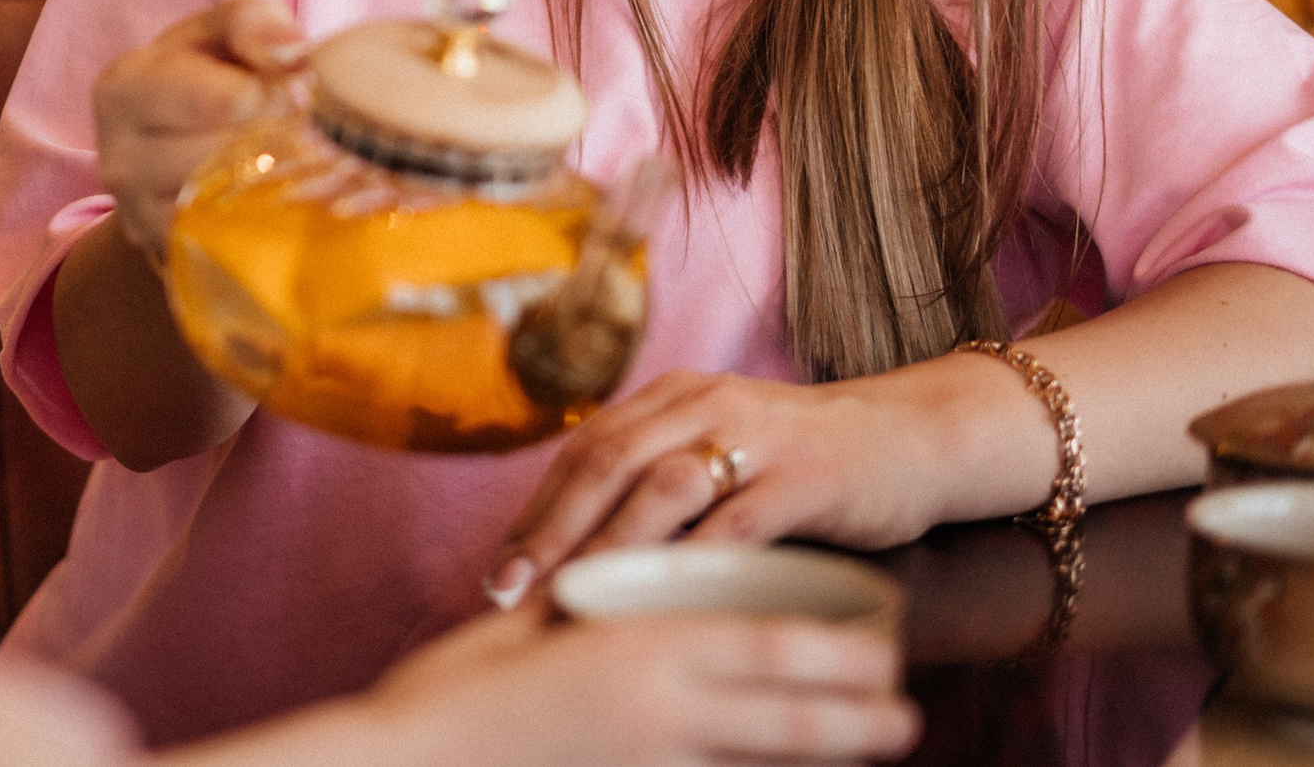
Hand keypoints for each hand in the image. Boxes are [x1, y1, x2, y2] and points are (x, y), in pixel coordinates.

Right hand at [92, 0, 306, 263]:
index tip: (304, 94)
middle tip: (313, 135)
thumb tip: (292, 54)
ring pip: (231, 212)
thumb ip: (256, 24)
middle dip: (283, 145)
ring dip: (281, 189)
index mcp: (124, 89)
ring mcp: (139, 219)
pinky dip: (267, 226)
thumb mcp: (225, 31)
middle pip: (229, 162)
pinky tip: (283, 201)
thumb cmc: (209, 73)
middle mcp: (118, 161)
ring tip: (301, 164)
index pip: (225, 102)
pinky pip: (231, 250)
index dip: (280, 97)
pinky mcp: (167, 258)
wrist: (173, 143)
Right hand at [363, 606, 919, 766]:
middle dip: (854, 717)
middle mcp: (663, 710)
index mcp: (642, 647)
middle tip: (908, 717)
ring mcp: (651, 765)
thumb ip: (591, 597)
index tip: (884, 651)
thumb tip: (627, 567)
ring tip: (871, 750)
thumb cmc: (457, 690)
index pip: (765, 647)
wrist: (405, 765)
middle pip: (787, 717)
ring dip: (822, 757)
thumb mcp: (531, 626)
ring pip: (763, 764)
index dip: (835, 653)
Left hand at [488, 368, 970, 602]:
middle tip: (508, 588)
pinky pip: (738, 521)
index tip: (498, 569)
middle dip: (551, 529)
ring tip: (571, 597)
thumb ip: (661, 481)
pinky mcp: (807, 476)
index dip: (536, 509)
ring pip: (662, 486)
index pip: (585, 449)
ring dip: (608, 545)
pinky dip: (695, 561)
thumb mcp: (723, 450)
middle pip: (606, 462)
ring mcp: (757, 437)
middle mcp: (706, 404)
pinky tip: (663, 600)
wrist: (915, 437)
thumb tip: (579, 545)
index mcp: (675, 395)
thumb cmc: (804, 461)